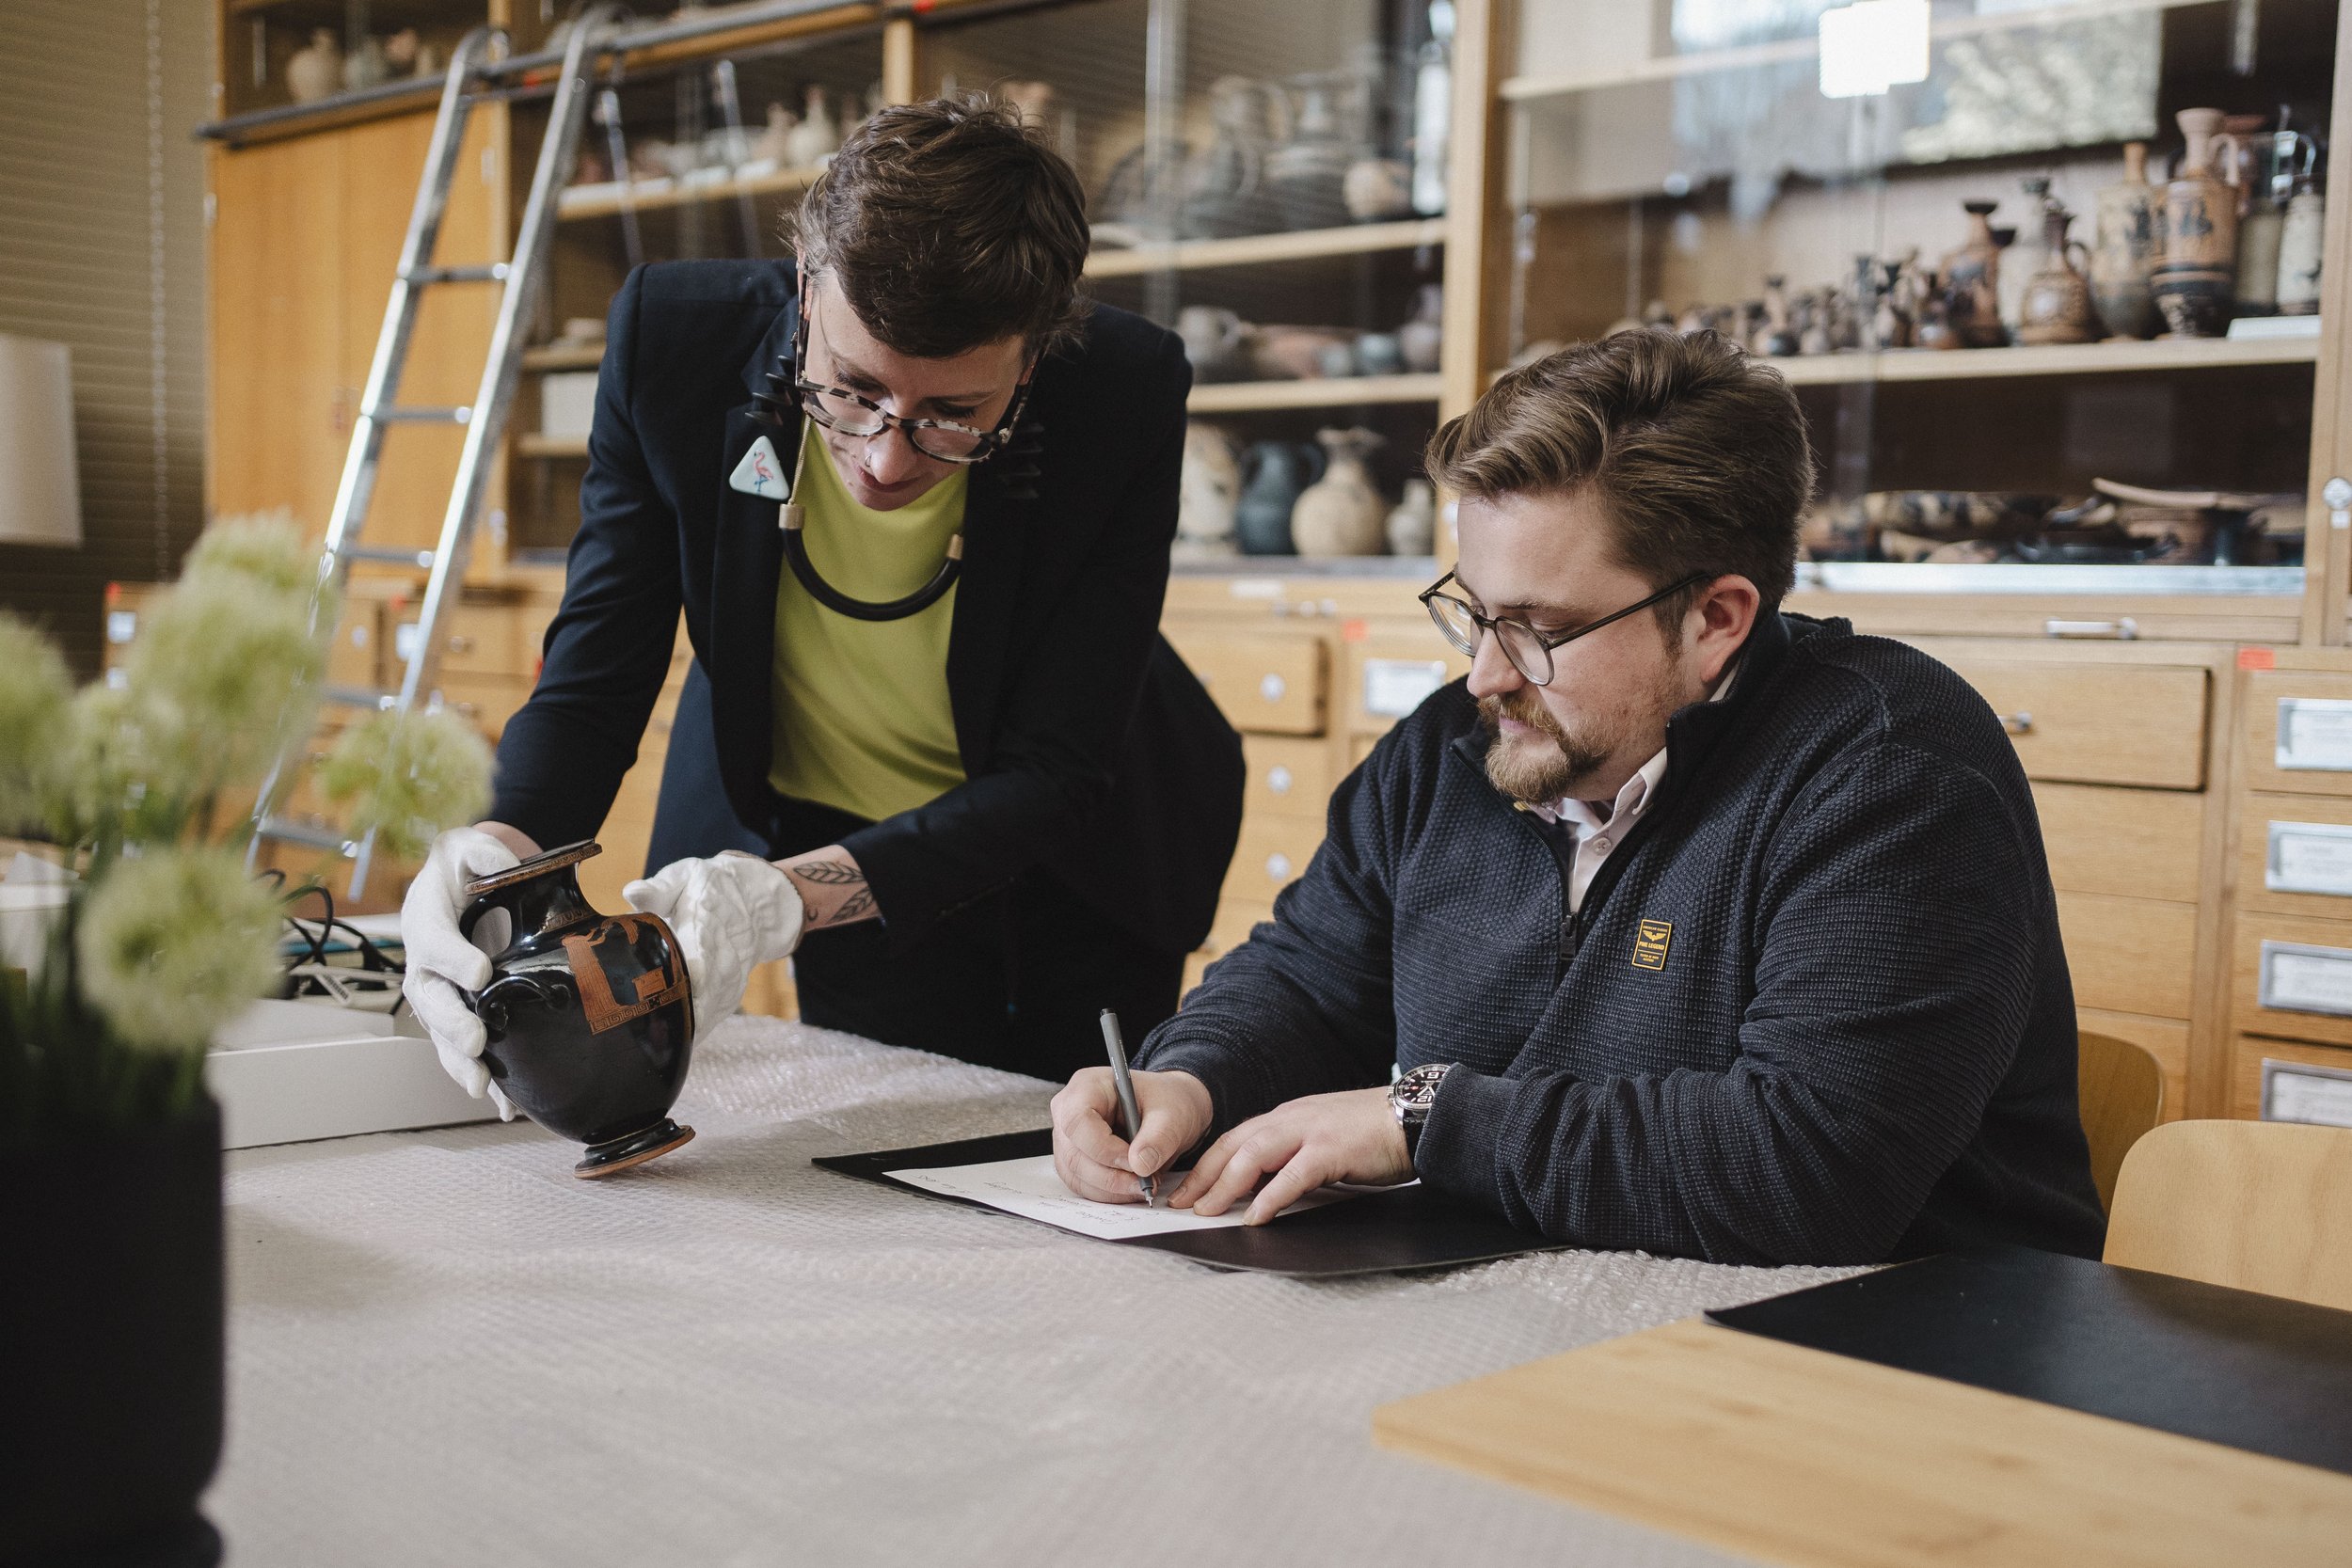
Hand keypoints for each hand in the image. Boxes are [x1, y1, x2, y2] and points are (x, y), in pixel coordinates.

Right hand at [401, 827, 523, 1117]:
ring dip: (460, 1061)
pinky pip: (460, 1047)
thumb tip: (503, 866)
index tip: (479, 973)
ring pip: (441, 1032)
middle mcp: (422, 961)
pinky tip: (502, 1104)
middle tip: (478, 1041)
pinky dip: (481, 1074)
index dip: (451, 957)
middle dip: (452, 1023)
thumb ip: (485, 854)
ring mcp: (437, 991)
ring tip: (483, 1086)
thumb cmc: (467, 866)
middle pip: (429, 998)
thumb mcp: (471, 849)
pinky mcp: (456, 1012)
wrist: (460, 883)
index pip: (431, 937)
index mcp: (423, 917)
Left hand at [624, 851, 805, 1037]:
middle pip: (701, 995)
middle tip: (638, 1028)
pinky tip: (663, 1046)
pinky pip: (707, 1022)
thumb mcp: (686, 876)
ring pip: (704, 1014)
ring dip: (678, 1029)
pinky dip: (687, 1034)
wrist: (756, 903)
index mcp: (708, 928)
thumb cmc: (709, 888)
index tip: (665, 992)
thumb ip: (660, 887)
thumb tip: (633, 894)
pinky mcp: (726, 999)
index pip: (698, 957)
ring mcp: (728, 984)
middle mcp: (723, 961)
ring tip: (645, 1044)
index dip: (684, 978)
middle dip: (672, 1012)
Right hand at [1050, 1067, 1212, 1204]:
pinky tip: (1131, 1187)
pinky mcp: (1074, 1159)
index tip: (1135, 1164)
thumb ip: (1159, 1137)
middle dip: (1111, 1177)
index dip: (1104, 1149)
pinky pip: (1082, 1184)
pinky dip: (1108, 1193)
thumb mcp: (1172, 1113)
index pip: (1078, 1121)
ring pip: (1076, 1175)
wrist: (1167, 1111)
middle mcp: (1069, 1111)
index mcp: (1087, 1086)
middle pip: (1074, 1154)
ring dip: (1111, 1189)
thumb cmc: (1165, 1101)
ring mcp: (1068, 1138)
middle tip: (1145, 1183)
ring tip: (1144, 1185)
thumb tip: (1140, 1165)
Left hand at [1168, 1087, 1410, 1224]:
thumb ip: (1295, 1157)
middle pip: (1234, 1144)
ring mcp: (1311, 1132)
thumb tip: (1267, 1190)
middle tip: (1181, 1203)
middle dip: (1203, 1175)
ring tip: (1208, 1211)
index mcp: (1289, 1117)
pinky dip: (1270, 1197)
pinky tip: (1256, 1216)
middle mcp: (1293, 1119)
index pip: (1236, 1138)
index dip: (1207, 1163)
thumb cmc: (1374, 1134)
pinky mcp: (1332, 1150)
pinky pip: (1292, 1176)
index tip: (1187, 1188)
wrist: (1416, 1116)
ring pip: (1253, 1155)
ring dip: (1225, 1185)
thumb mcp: (1324, 1140)